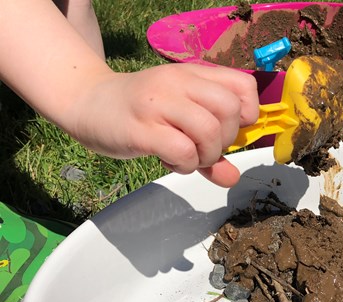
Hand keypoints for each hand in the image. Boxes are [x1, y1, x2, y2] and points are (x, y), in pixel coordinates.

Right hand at [64, 63, 258, 186]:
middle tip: (204, 149)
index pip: (244, 85)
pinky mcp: (141, 129)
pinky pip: (183, 151)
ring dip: (206, 156)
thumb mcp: (180, 120)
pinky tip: (170, 160)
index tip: (229, 130)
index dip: (247, 113)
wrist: (87, 103)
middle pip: (230, 110)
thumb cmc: (141, 112)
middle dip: (225, 140)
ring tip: (187, 157)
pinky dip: (185, 165)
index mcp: (193, 75)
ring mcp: (158, 104)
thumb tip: (232, 177)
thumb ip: (211, 148)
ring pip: (209, 131)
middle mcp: (178, 83)